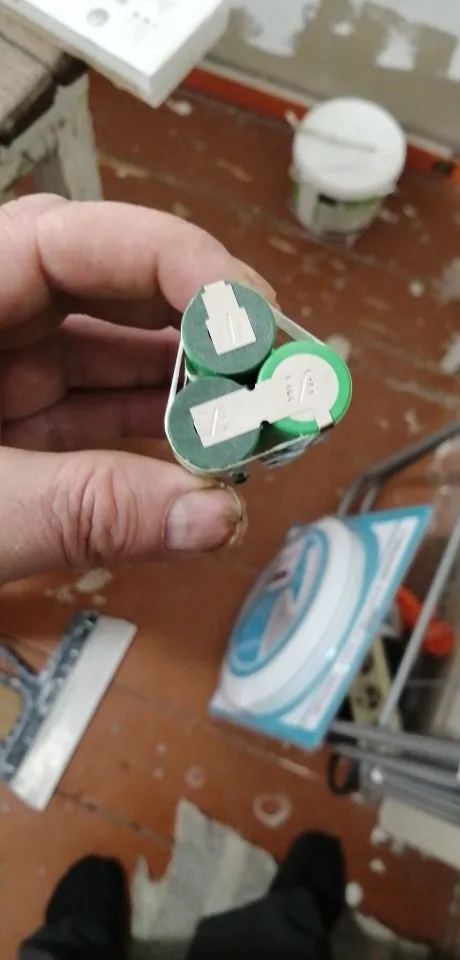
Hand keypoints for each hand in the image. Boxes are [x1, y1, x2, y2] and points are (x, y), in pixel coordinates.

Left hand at [0, 194, 276, 582]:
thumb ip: (81, 511)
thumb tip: (207, 516)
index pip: (74, 240)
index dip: (179, 266)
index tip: (252, 322)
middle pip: (117, 300)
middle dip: (211, 342)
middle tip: (284, 387)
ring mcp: (3, 381)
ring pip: (122, 370)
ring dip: (198, 404)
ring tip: (264, 439)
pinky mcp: (18, 437)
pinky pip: (105, 428)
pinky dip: (160, 452)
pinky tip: (210, 471)